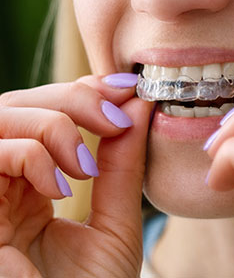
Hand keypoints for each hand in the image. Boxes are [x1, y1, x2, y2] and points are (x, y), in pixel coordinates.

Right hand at [0, 76, 152, 277]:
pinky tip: (61, 186)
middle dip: (73, 98)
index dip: (84, 90)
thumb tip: (138, 106)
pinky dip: (32, 154)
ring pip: (2, 115)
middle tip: (115, 116)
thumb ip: (123, 167)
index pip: (45, 112)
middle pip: (18, 103)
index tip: (128, 89)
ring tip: (86, 165)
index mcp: (30, 187)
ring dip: (55, 124)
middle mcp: (0, 186)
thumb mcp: (114, 225)